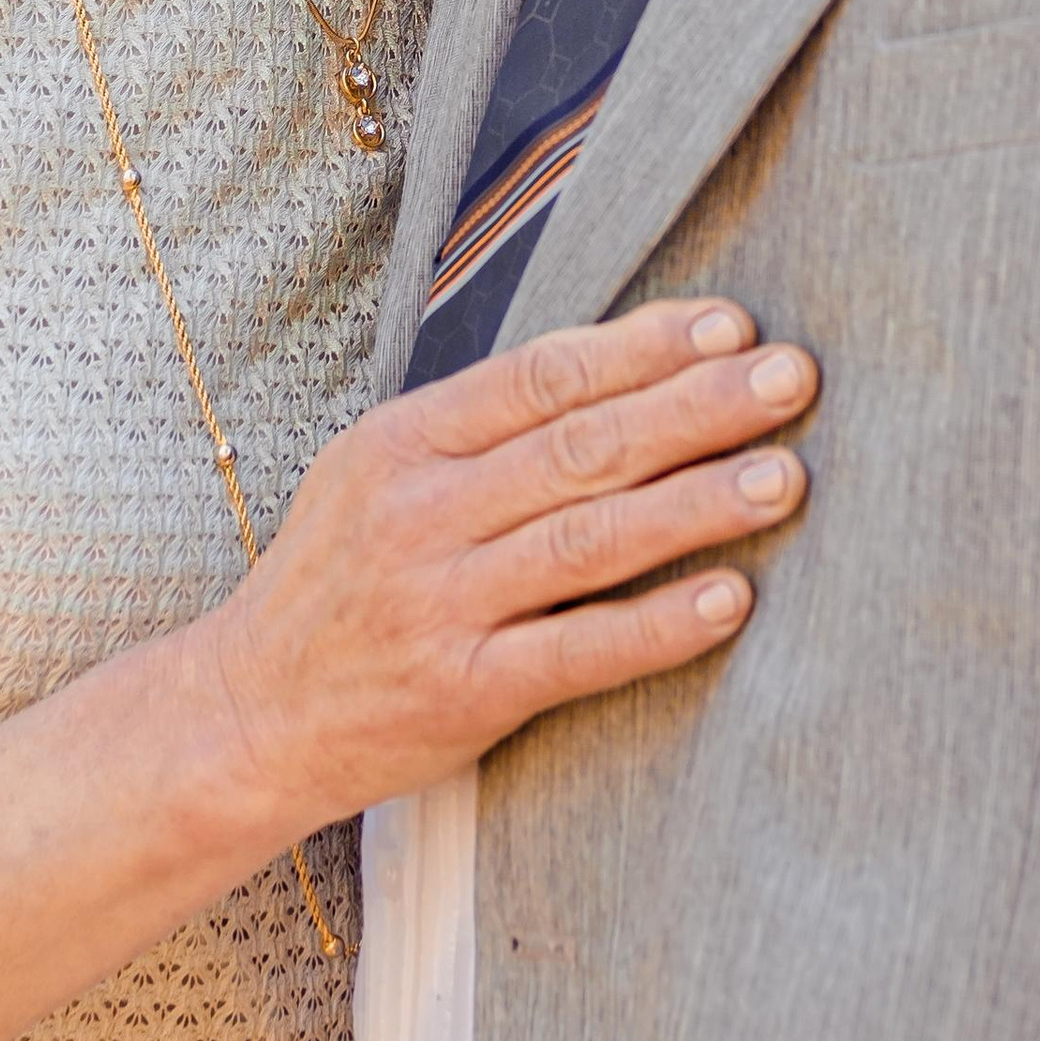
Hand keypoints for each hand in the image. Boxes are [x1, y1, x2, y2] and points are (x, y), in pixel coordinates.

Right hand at [207, 296, 817, 834]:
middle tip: (794, 379)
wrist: (245, 714)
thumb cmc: (337, 583)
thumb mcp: (377, 474)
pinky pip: (576, 652)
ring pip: (590, 539)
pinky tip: (729, 601)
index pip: (542, 376)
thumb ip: (479, 427)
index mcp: (403, 441)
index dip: (643, 347)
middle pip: (582, 446)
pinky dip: (657, 625)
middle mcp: (420, 513)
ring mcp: (440, 603)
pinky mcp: (462, 694)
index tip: (732, 326)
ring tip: (787, 477)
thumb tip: (619, 364)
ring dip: (698, 505)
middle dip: (698, 406)